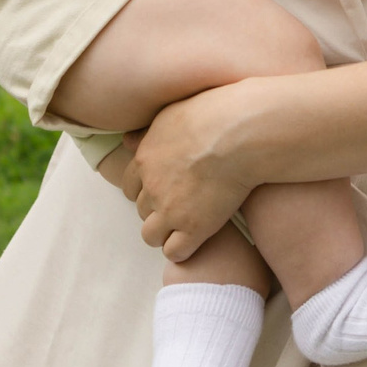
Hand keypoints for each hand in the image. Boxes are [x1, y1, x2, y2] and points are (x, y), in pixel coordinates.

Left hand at [114, 84, 260, 260]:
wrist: (239, 133)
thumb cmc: (211, 115)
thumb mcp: (171, 114)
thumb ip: (148, 132)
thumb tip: (127, 140)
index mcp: (145, 159)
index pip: (129, 187)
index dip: (145, 190)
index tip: (163, 190)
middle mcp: (152, 187)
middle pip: (141, 210)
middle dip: (156, 210)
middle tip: (180, 205)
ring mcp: (170, 210)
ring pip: (151, 236)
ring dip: (165, 233)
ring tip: (186, 226)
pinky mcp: (194, 228)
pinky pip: (174, 252)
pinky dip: (182, 249)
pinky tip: (197, 238)